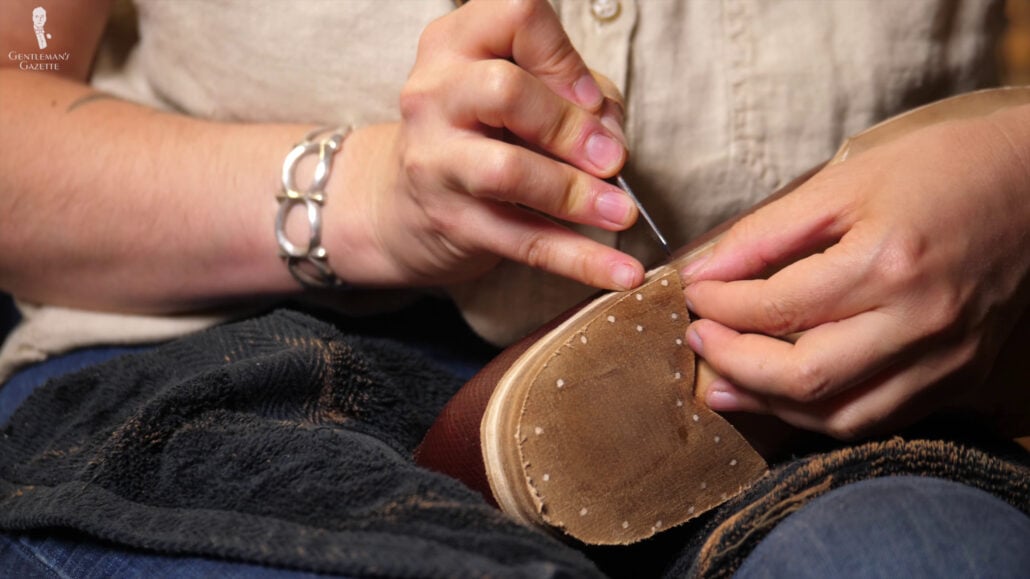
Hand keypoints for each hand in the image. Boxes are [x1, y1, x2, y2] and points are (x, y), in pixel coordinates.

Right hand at [333, 0, 642, 289]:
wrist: (401, 204)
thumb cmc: (481, 133)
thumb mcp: (523, 95)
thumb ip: (578, 99)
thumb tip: (613, 139)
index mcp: (455, 43)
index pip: (515, 15)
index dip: (563, 56)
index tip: (590, 99)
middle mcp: (433, 92)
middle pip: (505, 90)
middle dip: (570, 126)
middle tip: (612, 159)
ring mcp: (434, 159)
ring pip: (509, 171)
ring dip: (577, 194)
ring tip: (621, 213)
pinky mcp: (450, 221)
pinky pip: (523, 241)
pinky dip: (579, 260)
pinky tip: (621, 273)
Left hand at [682, 105, 1029, 438]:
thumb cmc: (940, 169)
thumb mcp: (844, 182)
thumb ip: (766, 233)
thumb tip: (703, 272)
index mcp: (886, 264)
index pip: (776, 307)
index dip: (719, 307)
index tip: (692, 296)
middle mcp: (918, 322)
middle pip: (803, 378)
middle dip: (733, 364)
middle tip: (697, 340)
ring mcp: (944, 359)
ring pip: (838, 416)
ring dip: (769, 405)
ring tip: (723, 383)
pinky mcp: (958, 377)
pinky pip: (877, 419)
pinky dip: (821, 414)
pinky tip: (785, 395)